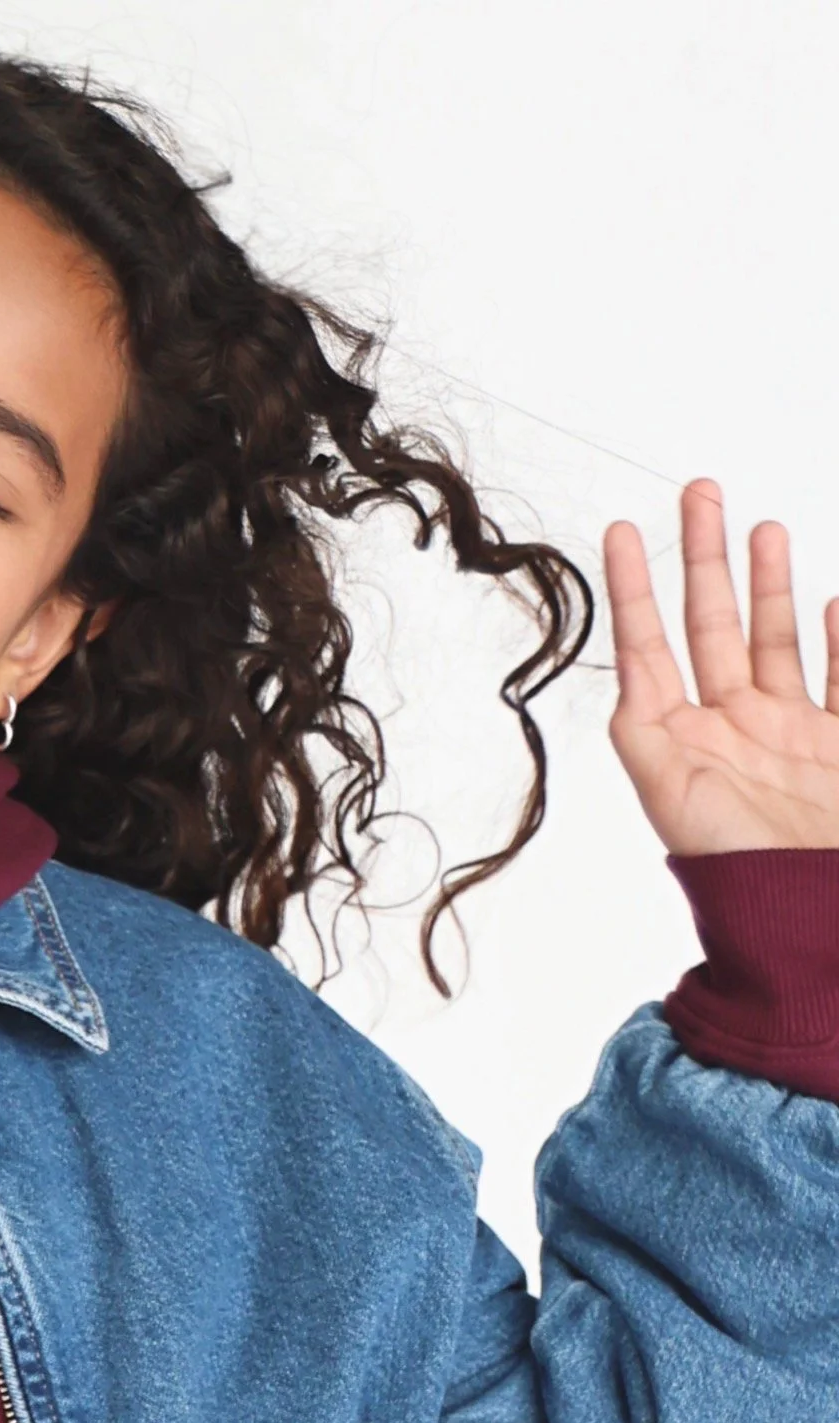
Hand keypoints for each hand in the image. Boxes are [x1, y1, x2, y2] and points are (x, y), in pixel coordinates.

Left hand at [604, 478, 838, 853]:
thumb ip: (646, 733)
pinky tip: (836, 601)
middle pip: (714, 623)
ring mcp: (791, 733)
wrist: (805, 912)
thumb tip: (627, 678)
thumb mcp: (672, 793)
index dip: (635, 587)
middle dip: (707, 557)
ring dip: (769, 584)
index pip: (650, 644)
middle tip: (700, 493)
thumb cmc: (734, 867)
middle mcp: (734, 726)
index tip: (622, 530)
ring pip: (776, 638)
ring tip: (762, 528)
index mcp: (684, 736)